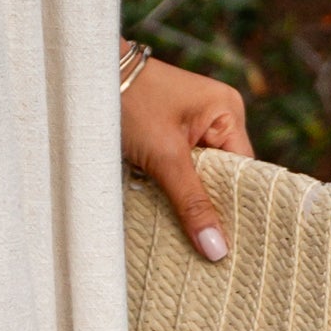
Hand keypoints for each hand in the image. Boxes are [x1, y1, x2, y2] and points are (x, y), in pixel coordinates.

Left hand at [121, 51, 253, 261]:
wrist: (85, 77)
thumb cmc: (130, 103)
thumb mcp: (164, 156)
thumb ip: (192, 202)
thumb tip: (218, 249)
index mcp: (227, 111)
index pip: (245, 170)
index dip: (238, 207)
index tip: (234, 246)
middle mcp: (216, 116)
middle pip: (224, 175)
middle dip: (212, 207)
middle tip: (213, 254)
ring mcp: (191, 124)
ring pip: (200, 176)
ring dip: (190, 200)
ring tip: (192, 242)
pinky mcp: (168, 133)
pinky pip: (181, 169)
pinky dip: (174, 189)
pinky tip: (171, 216)